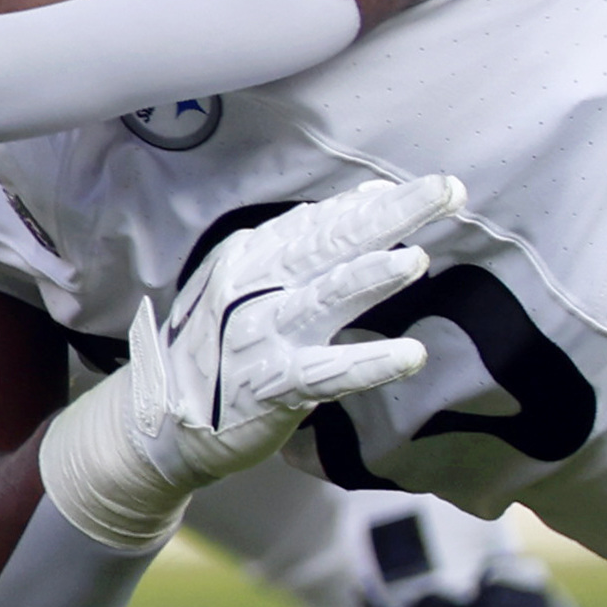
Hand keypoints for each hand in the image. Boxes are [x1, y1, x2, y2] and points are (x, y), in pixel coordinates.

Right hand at [39, 174, 485, 551]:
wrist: (160, 419)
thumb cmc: (217, 345)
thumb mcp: (247, 283)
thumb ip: (304, 247)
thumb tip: (369, 200)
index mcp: (251, 257)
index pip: (321, 222)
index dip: (377, 204)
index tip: (434, 188)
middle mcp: (253, 287)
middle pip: (330, 244)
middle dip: (390, 216)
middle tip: (446, 193)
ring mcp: (260, 335)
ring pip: (323, 299)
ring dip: (370, 278)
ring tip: (416, 260)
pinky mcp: (270, 385)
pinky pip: (327, 373)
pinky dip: (369, 363)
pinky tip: (410, 356)